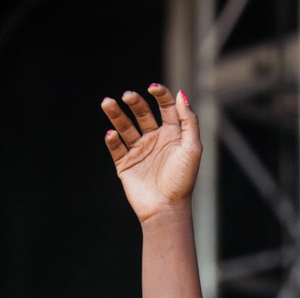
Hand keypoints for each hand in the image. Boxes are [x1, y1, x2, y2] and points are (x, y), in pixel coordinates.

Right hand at [101, 85, 201, 224]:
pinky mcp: (125, 164)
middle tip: (128, 96)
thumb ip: (189, 121)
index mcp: (174, 134)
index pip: (166, 107)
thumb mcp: (192, 148)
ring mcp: (139, 151)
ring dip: (116, 114)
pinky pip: (115, 147)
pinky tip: (112, 134)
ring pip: (124, 126)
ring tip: (107, 102)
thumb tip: (181, 94)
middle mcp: (156, 139)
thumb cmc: (183, 179)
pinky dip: (112, 139)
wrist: (166, 207)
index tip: (152, 88)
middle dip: (135, 102)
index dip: (161, 95)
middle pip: (142, 113)